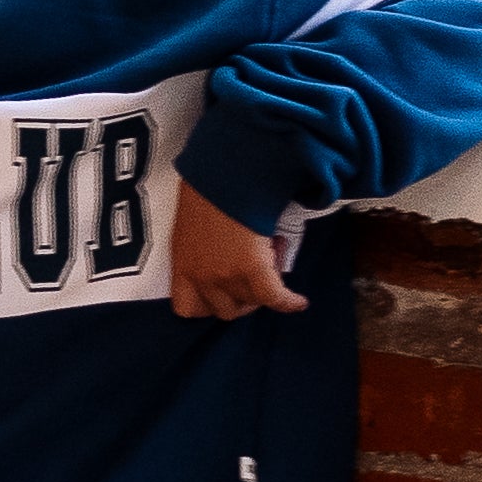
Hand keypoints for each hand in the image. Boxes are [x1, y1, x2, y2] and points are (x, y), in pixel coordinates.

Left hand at [170, 186, 309, 321]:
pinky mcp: (253, 270)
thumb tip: (223, 250)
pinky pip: (275, 297)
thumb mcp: (191, 222)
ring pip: (252, 302)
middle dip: (242, 298)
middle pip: (225, 310)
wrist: (224, 172)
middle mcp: (202, 275)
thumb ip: (200, 246)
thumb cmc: (207, 185)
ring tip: (275, 259)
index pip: (186, 307)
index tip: (221, 295)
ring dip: (266, 289)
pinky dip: (289, 301)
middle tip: (255, 278)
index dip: (208, 305)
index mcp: (182, 263)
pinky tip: (299, 302)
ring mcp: (226, 275)